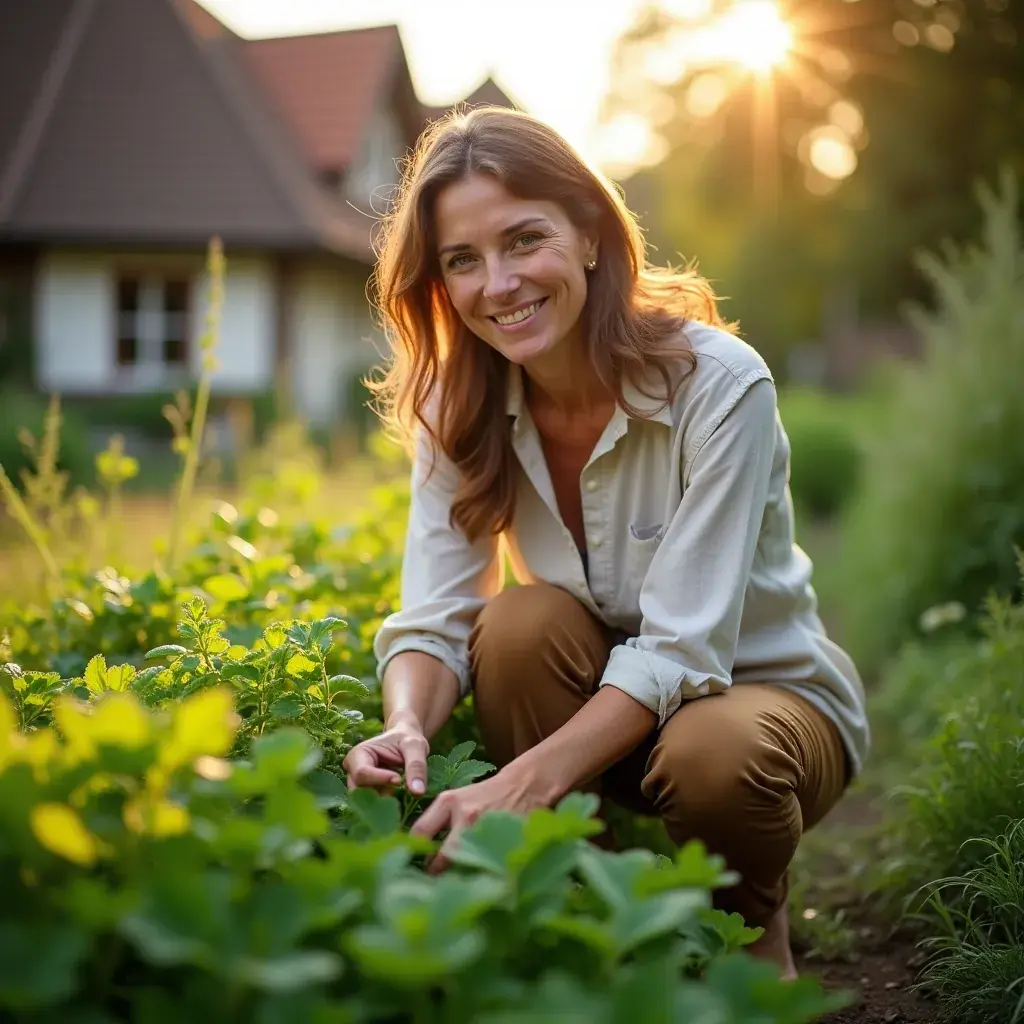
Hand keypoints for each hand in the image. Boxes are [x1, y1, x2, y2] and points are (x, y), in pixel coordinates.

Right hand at [342, 716, 428, 794]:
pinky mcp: (365, 792)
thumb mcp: (415, 746)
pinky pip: (371, 803)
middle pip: (359, 790)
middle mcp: (353, 769)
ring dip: (383, 799)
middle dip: (380, 793)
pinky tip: (397, 795)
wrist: (405, 741)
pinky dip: (385, 802)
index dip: (380, 779)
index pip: (362, 773)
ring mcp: (357, 783)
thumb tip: (417, 792)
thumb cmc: (407, 739)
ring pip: (365, 800)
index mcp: (359, 753)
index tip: (399, 780)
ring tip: (400, 789)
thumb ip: (416, 766)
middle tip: (400, 788)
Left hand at [409, 767, 549, 873]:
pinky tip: (475, 882)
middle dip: (434, 875)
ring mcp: (487, 832)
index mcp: (449, 802)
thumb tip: (414, 851)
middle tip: (428, 887)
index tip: (408, 866)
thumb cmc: (483, 797)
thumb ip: (436, 822)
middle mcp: (466, 816)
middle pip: (442, 858)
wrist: (523, 787)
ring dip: (455, 880)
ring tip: (449, 889)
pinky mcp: (504, 843)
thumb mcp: (455, 799)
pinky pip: (485, 868)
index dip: (411, 853)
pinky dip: (478, 877)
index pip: (420, 832)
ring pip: (464, 867)